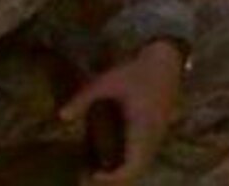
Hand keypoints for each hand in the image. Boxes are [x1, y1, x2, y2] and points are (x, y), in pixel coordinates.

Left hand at [59, 39, 182, 183]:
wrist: (167, 56)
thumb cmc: (136, 68)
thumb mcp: (107, 81)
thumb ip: (83, 98)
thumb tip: (61, 117)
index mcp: (142, 128)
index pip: (131, 167)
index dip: (111, 179)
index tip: (90, 174)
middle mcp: (153, 136)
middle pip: (137, 171)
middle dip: (113, 179)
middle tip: (87, 175)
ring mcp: (159, 133)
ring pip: (142, 163)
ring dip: (122, 171)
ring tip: (95, 168)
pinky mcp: (159, 128)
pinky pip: (145, 154)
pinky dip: (129, 161)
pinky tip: (111, 155)